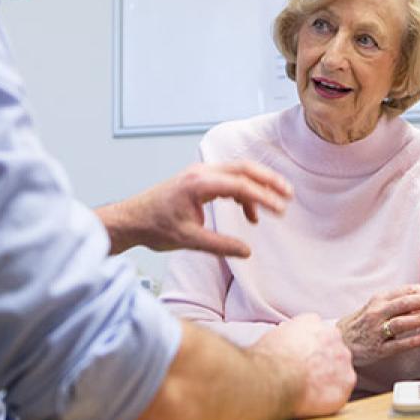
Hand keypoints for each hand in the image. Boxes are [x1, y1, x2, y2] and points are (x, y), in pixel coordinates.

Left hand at [96, 161, 292, 256]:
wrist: (131, 220)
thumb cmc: (154, 227)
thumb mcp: (189, 240)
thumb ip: (220, 245)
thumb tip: (247, 251)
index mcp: (198, 184)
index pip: (240, 185)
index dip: (264, 197)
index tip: (281, 210)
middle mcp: (201, 173)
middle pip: (244, 168)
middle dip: (269, 181)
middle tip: (289, 194)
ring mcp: (200, 174)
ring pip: (238, 172)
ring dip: (258, 187)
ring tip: (274, 207)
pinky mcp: (199, 180)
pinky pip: (229, 180)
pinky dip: (243, 193)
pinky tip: (250, 215)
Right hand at [252, 313, 355, 418]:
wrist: (275, 378)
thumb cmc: (268, 360)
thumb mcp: (273, 337)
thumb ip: (288, 337)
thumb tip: (286, 344)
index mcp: (312, 322)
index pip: (318, 332)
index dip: (311, 348)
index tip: (303, 359)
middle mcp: (332, 335)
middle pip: (333, 348)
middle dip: (324, 361)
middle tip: (308, 376)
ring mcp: (342, 357)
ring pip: (341, 368)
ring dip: (330, 378)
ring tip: (312, 390)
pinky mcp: (347, 380)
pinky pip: (343, 388)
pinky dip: (333, 395)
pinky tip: (318, 400)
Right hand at [336, 285, 419, 366]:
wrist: (340, 341)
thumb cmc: (364, 322)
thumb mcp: (377, 306)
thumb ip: (398, 301)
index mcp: (378, 300)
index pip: (404, 291)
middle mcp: (376, 313)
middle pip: (403, 304)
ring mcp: (376, 331)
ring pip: (401, 323)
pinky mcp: (378, 349)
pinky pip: (398, 344)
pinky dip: (413, 340)